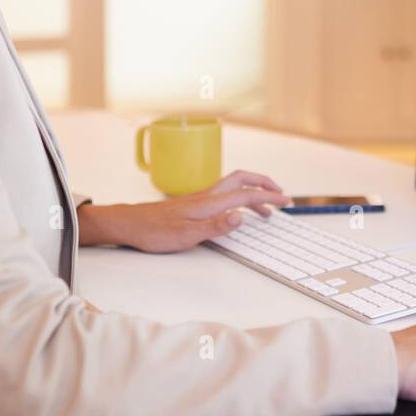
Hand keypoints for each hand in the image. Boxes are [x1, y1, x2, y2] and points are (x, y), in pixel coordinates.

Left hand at [78, 170, 289, 253]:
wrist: (130, 224)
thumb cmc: (154, 232)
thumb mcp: (186, 235)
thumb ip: (215, 226)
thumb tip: (241, 217)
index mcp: (210, 203)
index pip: (246, 195)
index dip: (268, 197)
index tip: (285, 201)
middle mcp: (207, 196)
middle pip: (242, 180)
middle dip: (264, 184)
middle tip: (280, 195)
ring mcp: (200, 198)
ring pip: (233, 186)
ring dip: (252, 192)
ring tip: (265, 209)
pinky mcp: (193, 203)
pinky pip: (223, 194)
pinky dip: (238, 197)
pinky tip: (236, 211)